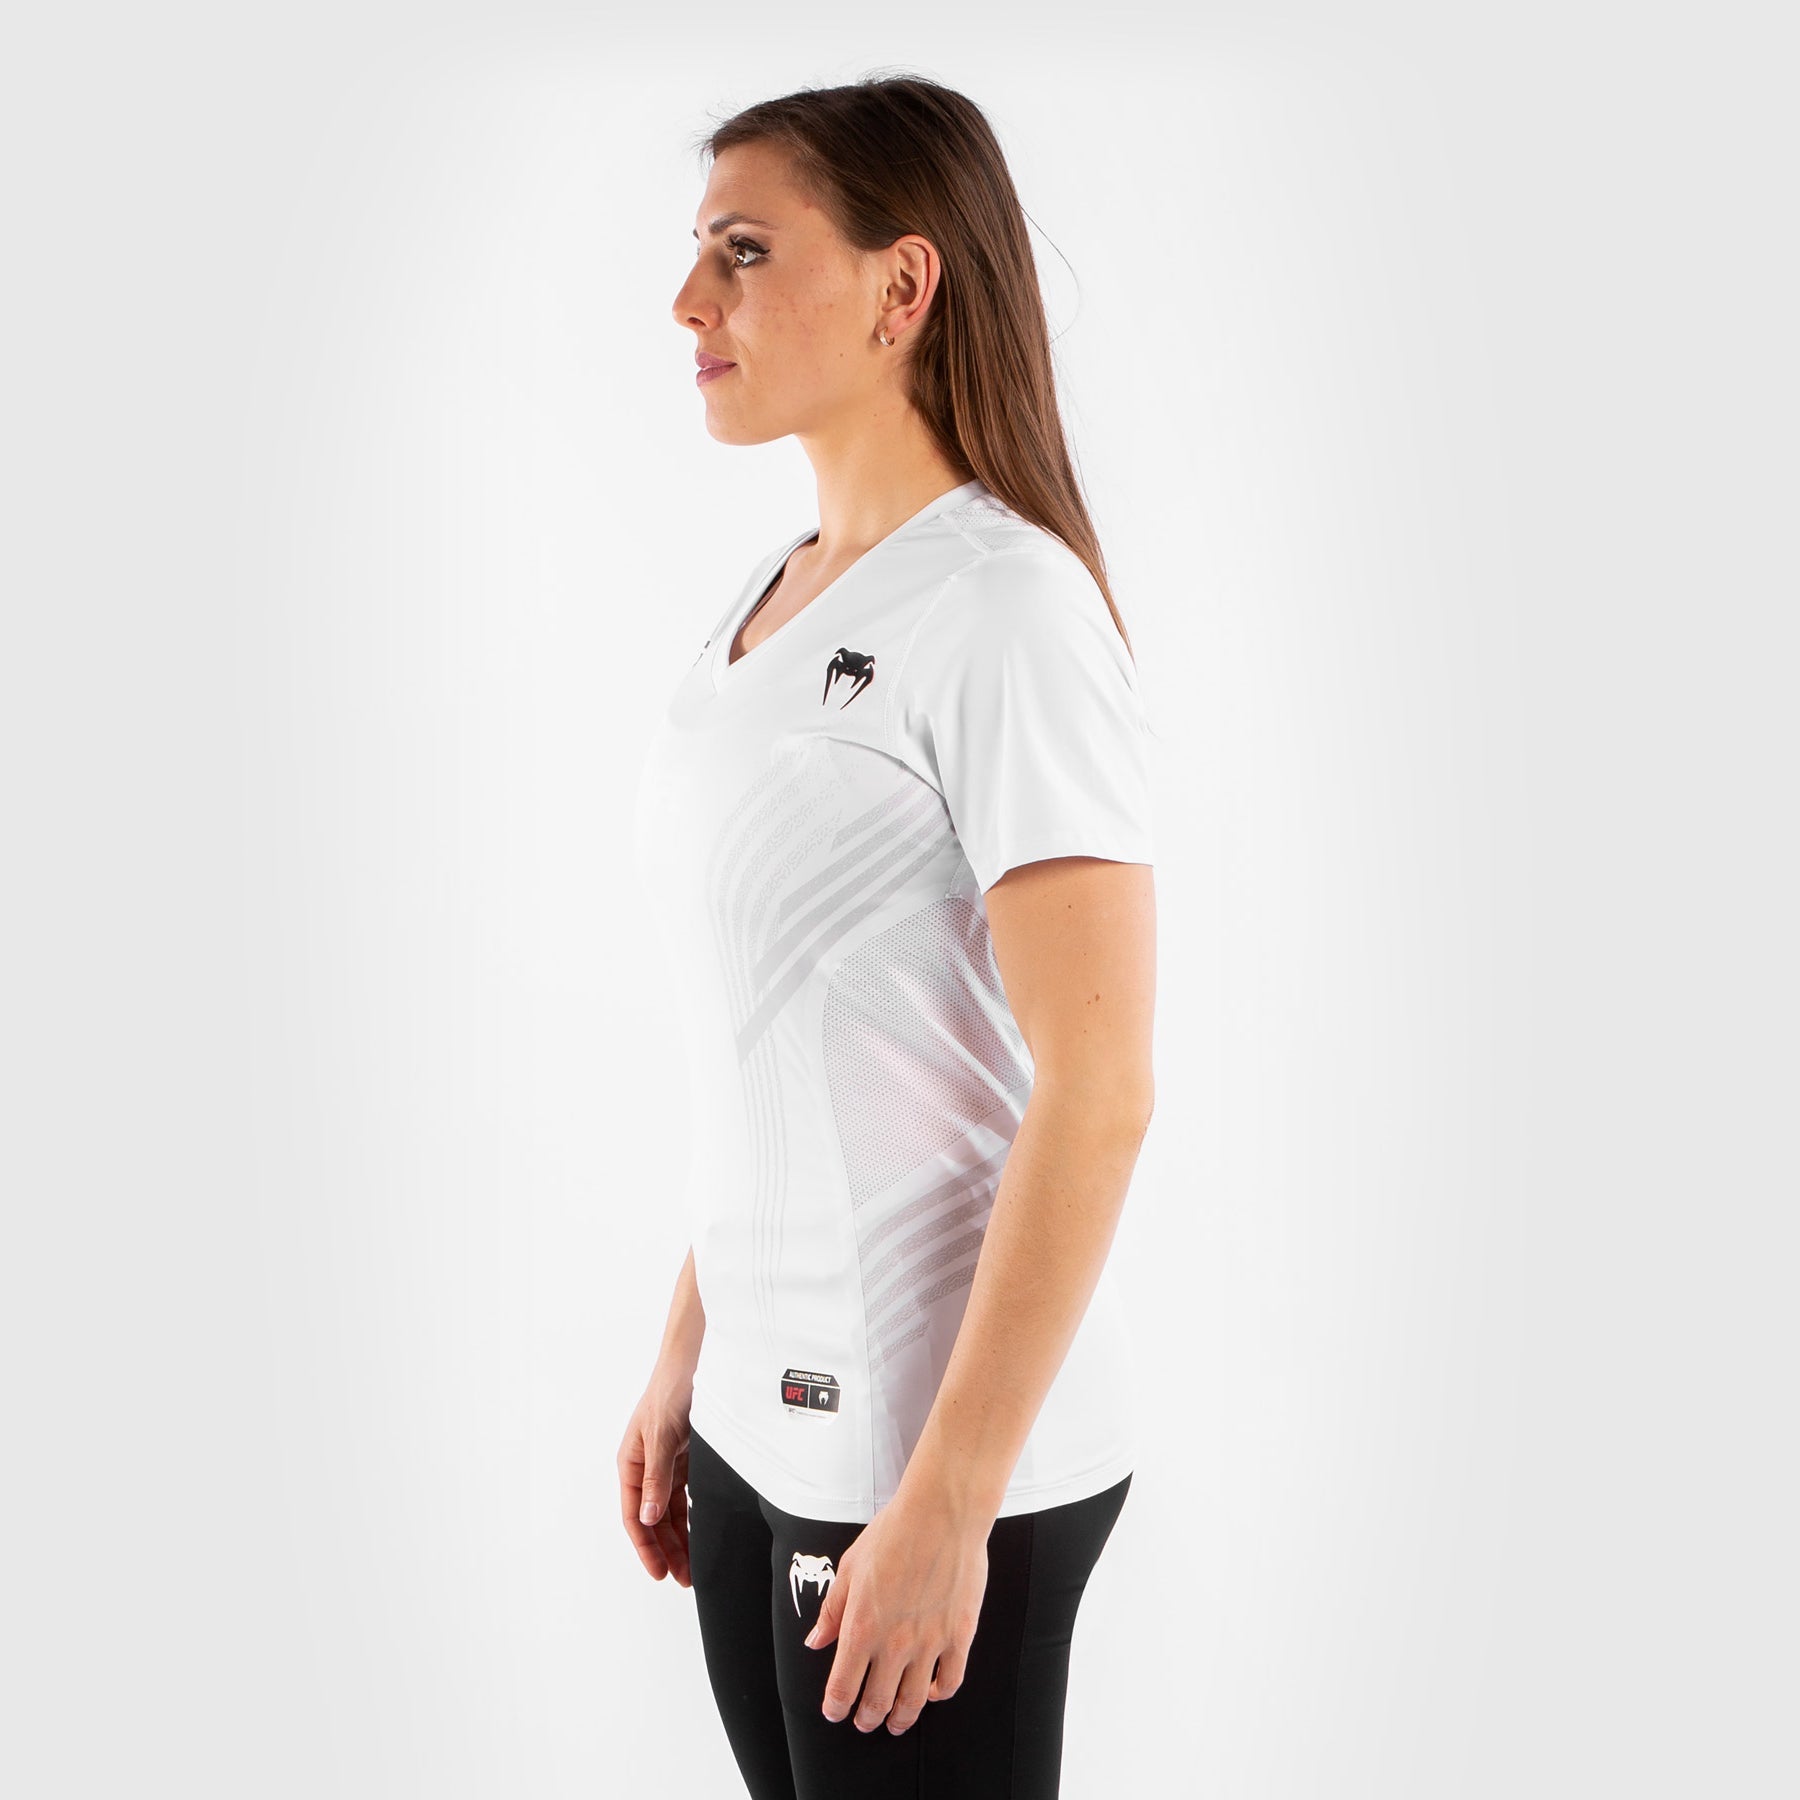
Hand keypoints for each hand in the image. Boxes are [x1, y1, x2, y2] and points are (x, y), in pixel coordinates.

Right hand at [618, 1381, 692, 1586]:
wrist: (695, 1361)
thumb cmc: (670, 1392)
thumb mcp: (661, 1436)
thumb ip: (657, 1477)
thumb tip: (650, 1519)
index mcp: (631, 1463)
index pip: (635, 1516)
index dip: (645, 1547)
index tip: (659, 1574)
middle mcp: (646, 1467)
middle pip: (653, 1520)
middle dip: (666, 1551)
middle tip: (683, 1579)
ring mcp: (667, 1463)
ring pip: (671, 1511)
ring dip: (680, 1539)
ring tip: (693, 1567)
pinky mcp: (687, 1458)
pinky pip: (687, 1496)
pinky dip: (692, 1516)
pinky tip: (702, 1534)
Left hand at [804, 1487, 988, 1734]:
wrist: (941, 1514)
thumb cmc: (894, 1533)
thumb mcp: (850, 1568)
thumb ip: (832, 1610)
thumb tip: (816, 1641)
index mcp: (861, 1628)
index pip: (842, 1687)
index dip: (835, 1707)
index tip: (835, 1712)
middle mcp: (894, 1644)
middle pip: (877, 1702)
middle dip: (867, 1719)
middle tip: (865, 1722)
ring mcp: (929, 1644)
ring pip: (913, 1701)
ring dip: (901, 1718)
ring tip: (896, 1722)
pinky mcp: (959, 1636)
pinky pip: (950, 1682)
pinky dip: (939, 1694)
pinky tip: (933, 1692)